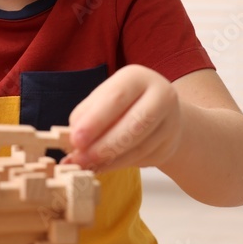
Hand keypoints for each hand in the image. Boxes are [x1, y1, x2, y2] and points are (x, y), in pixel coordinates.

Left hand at [62, 64, 181, 172]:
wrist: (160, 115)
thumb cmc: (123, 105)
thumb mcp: (102, 101)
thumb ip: (85, 116)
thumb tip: (71, 140)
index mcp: (136, 77)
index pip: (116, 97)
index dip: (95, 120)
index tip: (76, 140)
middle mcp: (159, 94)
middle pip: (133, 123)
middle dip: (104, 144)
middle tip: (81, 158)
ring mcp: (170, 119)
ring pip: (140, 145)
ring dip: (110, 159)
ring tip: (88, 165)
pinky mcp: (171, 142)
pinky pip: (144, 158)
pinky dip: (120, 164)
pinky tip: (103, 166)